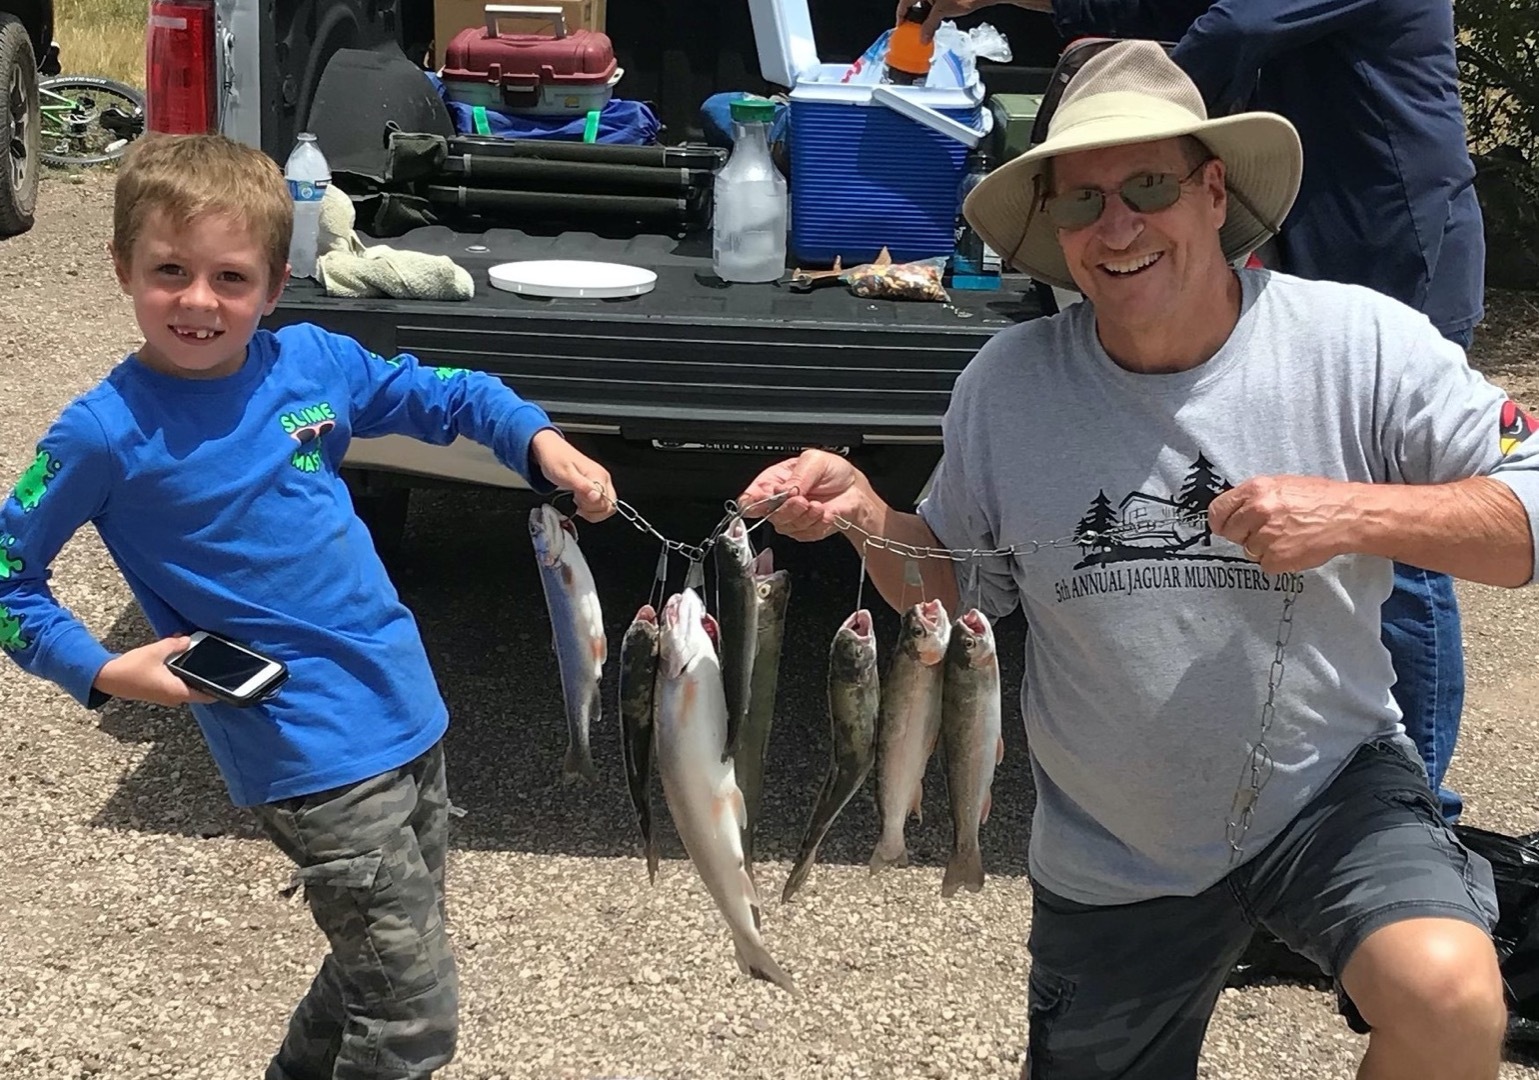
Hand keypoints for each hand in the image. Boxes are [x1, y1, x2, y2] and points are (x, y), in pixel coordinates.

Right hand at [94, 636, 217, 706]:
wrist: (106, 677)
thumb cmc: (130, 669)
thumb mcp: (156, 651)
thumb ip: (175, 645)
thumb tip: (188, 640)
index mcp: (177, 692)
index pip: (207, 695)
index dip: (220, 689)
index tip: (231, 681)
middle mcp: (174, 697)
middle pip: (198, 688)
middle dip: (205, 675)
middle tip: (215, 661)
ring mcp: (165, 695)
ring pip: (187, 684)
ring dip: (191, 672)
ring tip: (195, 656)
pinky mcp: (158, 690)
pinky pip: (176, 682)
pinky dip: (180, 672)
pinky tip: (178, 658)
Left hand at [530, 428, 616, 521]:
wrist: (550, 450)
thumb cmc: (555, 459)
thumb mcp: (565, 475)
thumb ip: (582, 487)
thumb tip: (597, 497)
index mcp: (598, 475)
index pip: (606, 502)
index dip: (591, 507)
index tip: (577, 501)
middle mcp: (603, 479)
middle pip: (610, 506)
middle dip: (593, 511)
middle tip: (578, 504)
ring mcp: (601, 482)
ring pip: (606, 506)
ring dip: (592, 511)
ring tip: (578, 502)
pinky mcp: (596, 485)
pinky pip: (600, 503)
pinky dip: (590, 507)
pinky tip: (580, 501)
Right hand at [737, 450, 873, 541]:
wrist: (854, 490)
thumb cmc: (833, 472)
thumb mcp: (814, 461)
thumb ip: (797, 476)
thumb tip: (783, 489)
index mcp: (773, 481)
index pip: (750, 497)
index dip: (752, 501)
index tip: (767, 499)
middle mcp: (778, 501)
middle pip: (768, 514)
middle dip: (786, 508)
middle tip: (802, 499)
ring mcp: (790, 518)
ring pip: (785, 526)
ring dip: (804, 515)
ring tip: (817, 504)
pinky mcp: (804, 531)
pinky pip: (803, 534)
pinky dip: (816, 523)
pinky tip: (823, 512)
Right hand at [896, 0, 1030, 40]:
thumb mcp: (943, 11)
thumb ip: (929, 26)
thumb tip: (922, 38)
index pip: (905, 2)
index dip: (901, 15)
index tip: (901, 26)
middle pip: (915, 0)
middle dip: (915, 15)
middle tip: (915, 29)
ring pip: (926, 0)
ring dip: (926, 12)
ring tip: (928, 26)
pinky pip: (936, 0)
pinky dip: (935, 8)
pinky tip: (939, 17)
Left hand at [1208, 475, 1359, 571]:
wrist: (1348, 515)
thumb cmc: (1319, 498)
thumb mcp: (1281, 485)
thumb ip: (1253, 497)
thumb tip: (1233, 511)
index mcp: (1256, 489)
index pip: (1217, 510)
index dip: (1221, 521)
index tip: (1224, 526)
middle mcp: (1258, 510)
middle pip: (1231, 533)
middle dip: (1244, 535)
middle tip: (1267, 531)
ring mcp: (1267, 535)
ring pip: (1248, 550)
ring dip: (1263, 548)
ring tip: (1287, 536)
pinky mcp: (1277, 558)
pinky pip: (1265, 564)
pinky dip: (1277, 561)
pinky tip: (1293, 548)